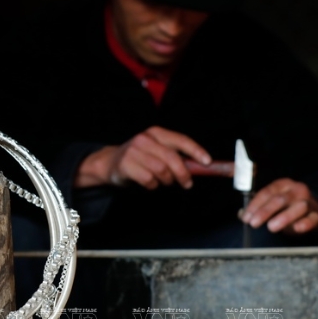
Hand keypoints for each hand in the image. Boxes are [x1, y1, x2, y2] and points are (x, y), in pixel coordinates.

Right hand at [74, 126, 210, 188]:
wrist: (110, 163)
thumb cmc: (140, 159)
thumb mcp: (157, 151)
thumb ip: (177, 156)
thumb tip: (201, 166)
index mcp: (156, 133)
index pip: (181, 140)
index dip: (196, 151)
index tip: (207, 162)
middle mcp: (145, 139)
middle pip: (172, 158)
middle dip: (183, 173)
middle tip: (187, 183)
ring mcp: (134, 151)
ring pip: (161, 170)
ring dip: (166, 181)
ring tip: (163, 181)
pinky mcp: (126, 165)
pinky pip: (148, 180)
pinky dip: (153, 185)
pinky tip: (149, 183)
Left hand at [240, 178, 317, 233]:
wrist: (316, 206)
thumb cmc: (289, 205)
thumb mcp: (274, 201)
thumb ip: (259, 207)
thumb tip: (242, 215)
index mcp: (283, 185)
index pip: (267, 192)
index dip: (255, 205)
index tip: (246, 218)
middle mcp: (296, 190)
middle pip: (280, 199)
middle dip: (265, 212)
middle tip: (254, 223)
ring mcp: (308, 201)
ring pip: (298, 207)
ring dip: (284, 217)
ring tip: (271, 227)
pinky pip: (313, 218)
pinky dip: (306, 223)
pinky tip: (297, 228)